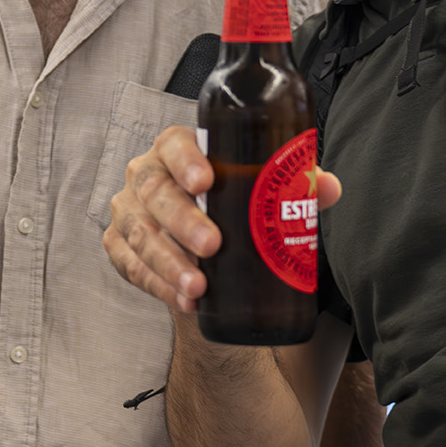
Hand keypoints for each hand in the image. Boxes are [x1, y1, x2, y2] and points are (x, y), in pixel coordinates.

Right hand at [102, 126, 340, 312]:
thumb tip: (327, 187)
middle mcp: (145, 174)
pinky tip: (184, 301)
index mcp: (177, 150)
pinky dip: (157, 286)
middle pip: (154, 192)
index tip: (206, 181)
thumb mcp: (262, 192)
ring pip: (140, 234)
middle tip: (212, 245)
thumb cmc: (231, 203)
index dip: (186, 161)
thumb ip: (295, 187)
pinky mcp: (118, 245)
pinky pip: (131, 266)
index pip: (174, 145)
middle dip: (181, 221)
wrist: (202, 241)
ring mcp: (128, 211)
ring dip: (167, 263)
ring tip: (198, 287)